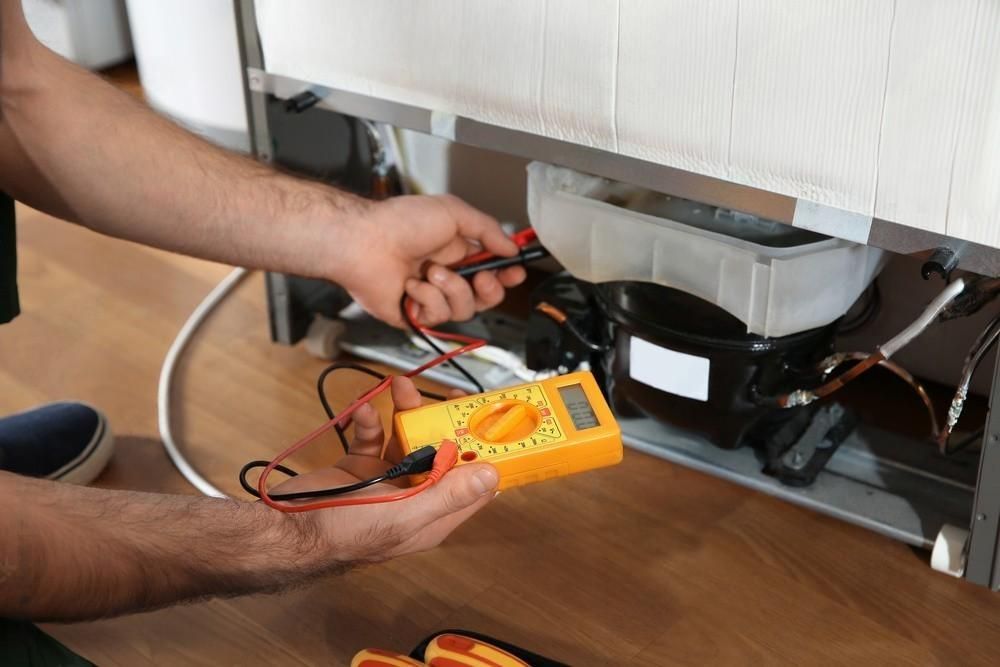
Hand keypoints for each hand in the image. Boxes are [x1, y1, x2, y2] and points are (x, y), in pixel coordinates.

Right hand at [269, 377, 497, 563]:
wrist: (285, 529)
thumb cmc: (343, 531)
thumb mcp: (402, 515)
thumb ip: (447, 495)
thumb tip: (492, 476)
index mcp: (432, 516)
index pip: (473, 486)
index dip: (485, 455)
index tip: (490, 422)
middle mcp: (414, 498)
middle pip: (442, 455)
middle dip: (443, 423)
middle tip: (447, 393)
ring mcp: (386, 481)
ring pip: (408, 440)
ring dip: (406, 413)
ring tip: (400, 385)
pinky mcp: (360, 467)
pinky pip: (373, 437)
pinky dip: (369, 421)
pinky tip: (361, 412)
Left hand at [335, 194, 526, 326]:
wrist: (365, 242)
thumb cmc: (400, 222)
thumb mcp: (454, 212)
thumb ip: (488, 229)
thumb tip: (511, 247)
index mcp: (457, 251)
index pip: (492, 270)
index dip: (506, 274)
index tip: (515, 272)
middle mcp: (446, 276)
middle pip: (485, 297)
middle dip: (489, 288)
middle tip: (481, 276)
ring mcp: (430, 297)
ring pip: (464, 309)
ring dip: (452, 289)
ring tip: (431, 272)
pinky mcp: (415, 315)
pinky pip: (438, 317)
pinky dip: (427, 299)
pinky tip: (412, 284)